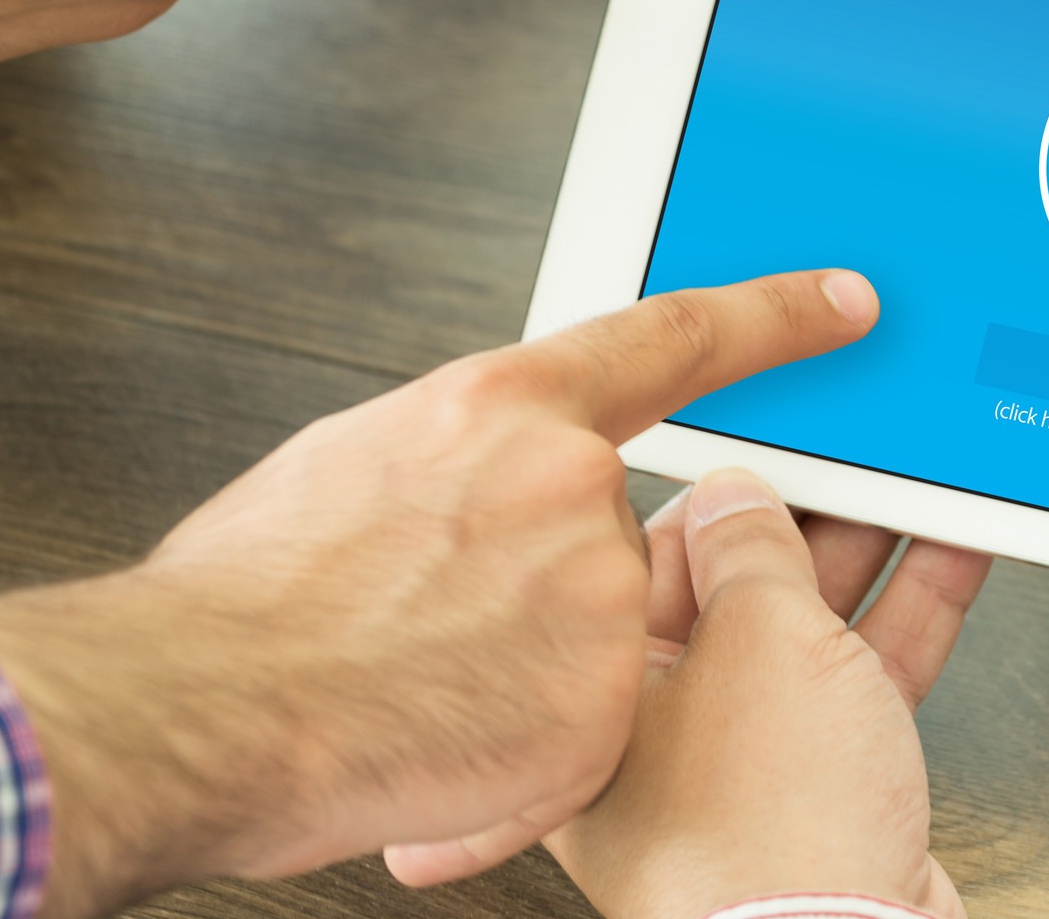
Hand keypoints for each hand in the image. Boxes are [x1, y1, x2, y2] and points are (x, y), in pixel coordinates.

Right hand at [0, 269, 884, 917]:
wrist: (204, 715)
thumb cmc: (247, 600)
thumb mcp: (349, 466)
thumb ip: (452, 455)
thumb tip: (473, 473)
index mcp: (503, 407)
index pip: (675, 339)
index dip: (774, 317)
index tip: (845, 304)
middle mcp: (569, 486)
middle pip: (611, 530)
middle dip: (541, 581)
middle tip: (439, 617)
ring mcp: (595, 598)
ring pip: (600, 634)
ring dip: (530, 666)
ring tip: (422, 684)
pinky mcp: (603, 705)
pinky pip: (591, 724)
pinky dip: (528, 745)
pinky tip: (448, 738)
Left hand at [549, 470, 990, 918]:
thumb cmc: (765, 834)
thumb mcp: (760, 638)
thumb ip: (752, 548)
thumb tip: (739, 495)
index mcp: (603, 685)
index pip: (657, 542)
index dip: (724, 474)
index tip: (773, 424)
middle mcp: (660, 724)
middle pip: (739, 577)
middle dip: (811, 508)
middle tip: (858, 446)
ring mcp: (744, 755)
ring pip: (810, 620)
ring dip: (873, 550)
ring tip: (920, 482)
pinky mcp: (821, 782)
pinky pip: (861, 670)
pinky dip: (908, 610)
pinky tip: (950, 551)